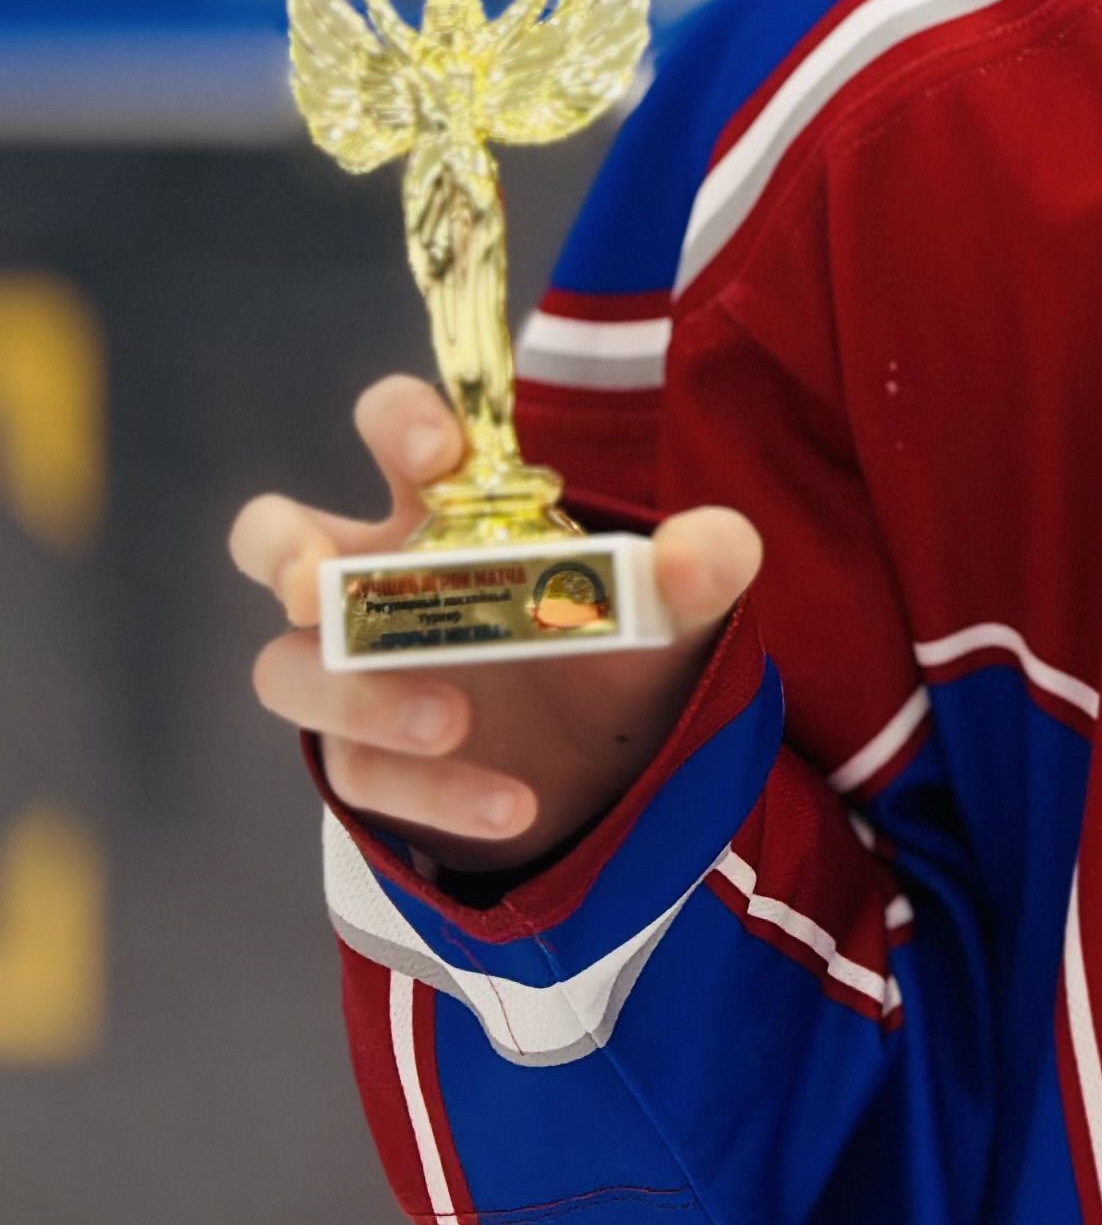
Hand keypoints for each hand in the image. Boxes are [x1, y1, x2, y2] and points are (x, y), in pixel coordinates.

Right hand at [230, 375, 762, 874]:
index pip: (392, 432)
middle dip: (282, 549)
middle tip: (319, 579)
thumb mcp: (674, 609)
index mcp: (445, 512)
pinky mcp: (367, 763)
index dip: (400, 422)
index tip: (440, 452)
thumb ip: (701, 567)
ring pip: (288, 670)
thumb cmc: (617, 650)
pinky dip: (438, 791)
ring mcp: (358, 675)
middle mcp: (380, 582)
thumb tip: (705, 549)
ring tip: (455, 717)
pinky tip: (516, 803)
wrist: (614, 771)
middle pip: (272, 538)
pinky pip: (365, 775)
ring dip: (361, 694)